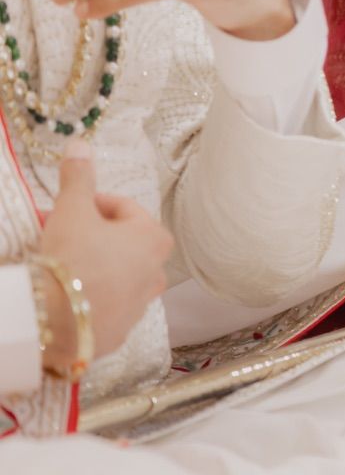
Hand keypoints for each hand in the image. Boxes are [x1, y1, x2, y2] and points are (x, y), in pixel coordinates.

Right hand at [36, 142, 172, 370]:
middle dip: (89, 234)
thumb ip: (78, 177)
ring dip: (91, 264)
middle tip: (57, 233)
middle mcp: (157, 272)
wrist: (57, 321)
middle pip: (120, 241)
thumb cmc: (72, 258)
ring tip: (59, 264)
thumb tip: (80, 144)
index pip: (122, 207)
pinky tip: (64, 292)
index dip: (89, 203)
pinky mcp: (120, 330)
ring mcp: (141, 304)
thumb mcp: (72, 209)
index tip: (64, 209)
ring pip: (115, 273)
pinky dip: (88, 293)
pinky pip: (105, 302)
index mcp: (155, 238)